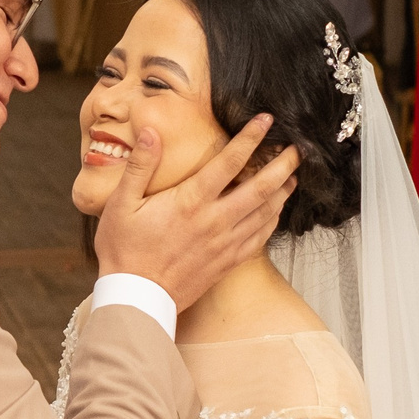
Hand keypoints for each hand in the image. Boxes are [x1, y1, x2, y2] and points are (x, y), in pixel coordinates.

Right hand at [91, 111, 300, 309]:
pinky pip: (260, 238)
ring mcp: (224, 243)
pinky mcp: (227, 263)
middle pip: (261, 187)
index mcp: (190, 202)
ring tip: (294, 175)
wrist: (135, 298)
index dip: (251, 138)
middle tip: (298, 148)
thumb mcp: (120, 204)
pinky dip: (273, 221)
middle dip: (283, 164)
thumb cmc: (124, 251)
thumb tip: (152, 133)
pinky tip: (276, 211)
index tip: (266, 120)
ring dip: (283, 191)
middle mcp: (214, 221)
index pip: (229, 162)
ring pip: (266, 212)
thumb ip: (140, 166)